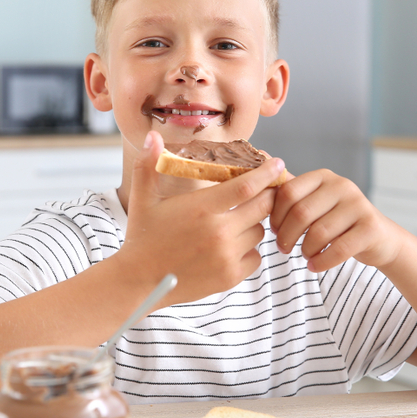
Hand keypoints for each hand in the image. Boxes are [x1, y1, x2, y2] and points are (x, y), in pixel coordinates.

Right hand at [120, 131, 285, 304]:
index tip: (278, 164)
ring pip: (260, 232)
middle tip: (264, 191)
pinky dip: (250, 250)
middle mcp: (219, 231)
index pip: (247, 185)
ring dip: (254, 224)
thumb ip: (148, 164)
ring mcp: (227, 256)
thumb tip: (152, 135)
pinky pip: (256, 257)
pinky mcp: (230, 277)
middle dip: (267, 196)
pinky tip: (233, 245)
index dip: (267, 173)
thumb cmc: (142, 238)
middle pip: (263, 207)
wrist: (139, 281)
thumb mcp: (143, 198)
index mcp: (202, 207)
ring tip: (239, 220)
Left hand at [270, 170, 404, 272]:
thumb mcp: (315, 203)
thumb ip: (291, 193)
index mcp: (323, 177)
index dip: (275, 215)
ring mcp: (358, 205)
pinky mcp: (370, 228)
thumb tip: (259, 175)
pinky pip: (338, 249)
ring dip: (305, 250)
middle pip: (301, 213)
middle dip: (287, 235)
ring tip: (304, 256)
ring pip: (318, 233)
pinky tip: (314, 265)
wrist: (379, 238)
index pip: (287, 192)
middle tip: (283, 248)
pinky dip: (321, 262)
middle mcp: (342, 185)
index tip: (274, 231)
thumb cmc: (337, 222)